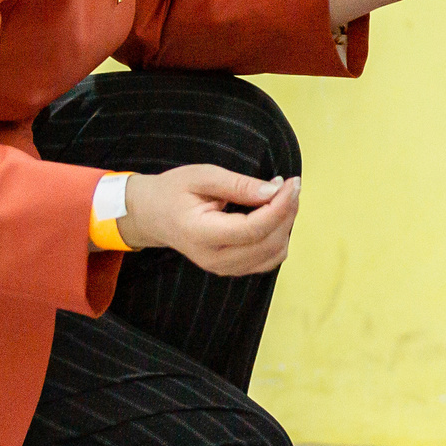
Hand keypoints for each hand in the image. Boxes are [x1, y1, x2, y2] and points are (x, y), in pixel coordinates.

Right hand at [119, 166, 297, 276]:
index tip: (292, 183)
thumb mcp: (202, 176)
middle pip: (267, 243)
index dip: (279, 207)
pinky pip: (267, 260)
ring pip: (273, 254)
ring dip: (285, 226)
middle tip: (290, 185)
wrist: (153, 215)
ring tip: (281, 198)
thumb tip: (274, 190)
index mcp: (201, 234)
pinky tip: (273, 215)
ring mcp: (223, 269)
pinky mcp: (232, 269)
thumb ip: (238, 184)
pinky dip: (278, 237)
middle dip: (287, 213)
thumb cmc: (174, 192)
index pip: (252, 229)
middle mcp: (214, 259)